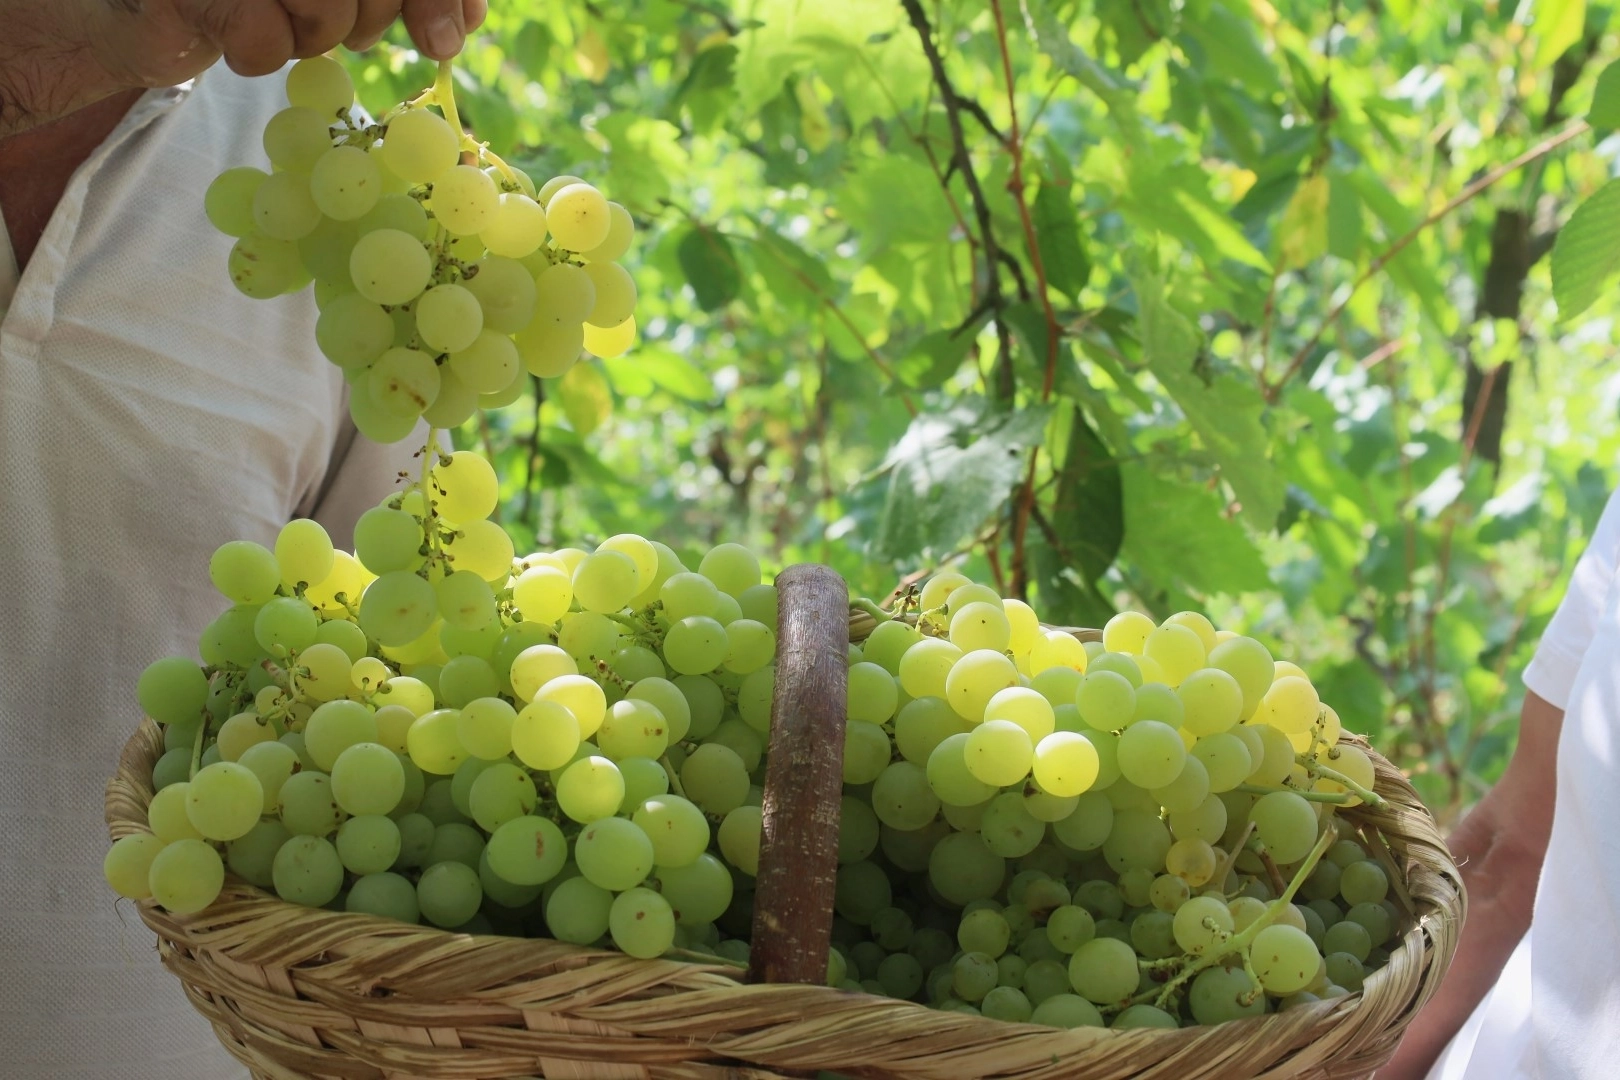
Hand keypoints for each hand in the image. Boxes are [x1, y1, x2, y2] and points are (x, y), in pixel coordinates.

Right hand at [77, 0, 487, 88]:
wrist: (156, 3)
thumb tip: (465, 21)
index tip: (445, 39)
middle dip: (375, 17)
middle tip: (352, 29)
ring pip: (324, 6)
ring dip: (318, 36)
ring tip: (288, 22)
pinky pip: (263, 41)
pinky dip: (264, 54)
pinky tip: (240, 34)